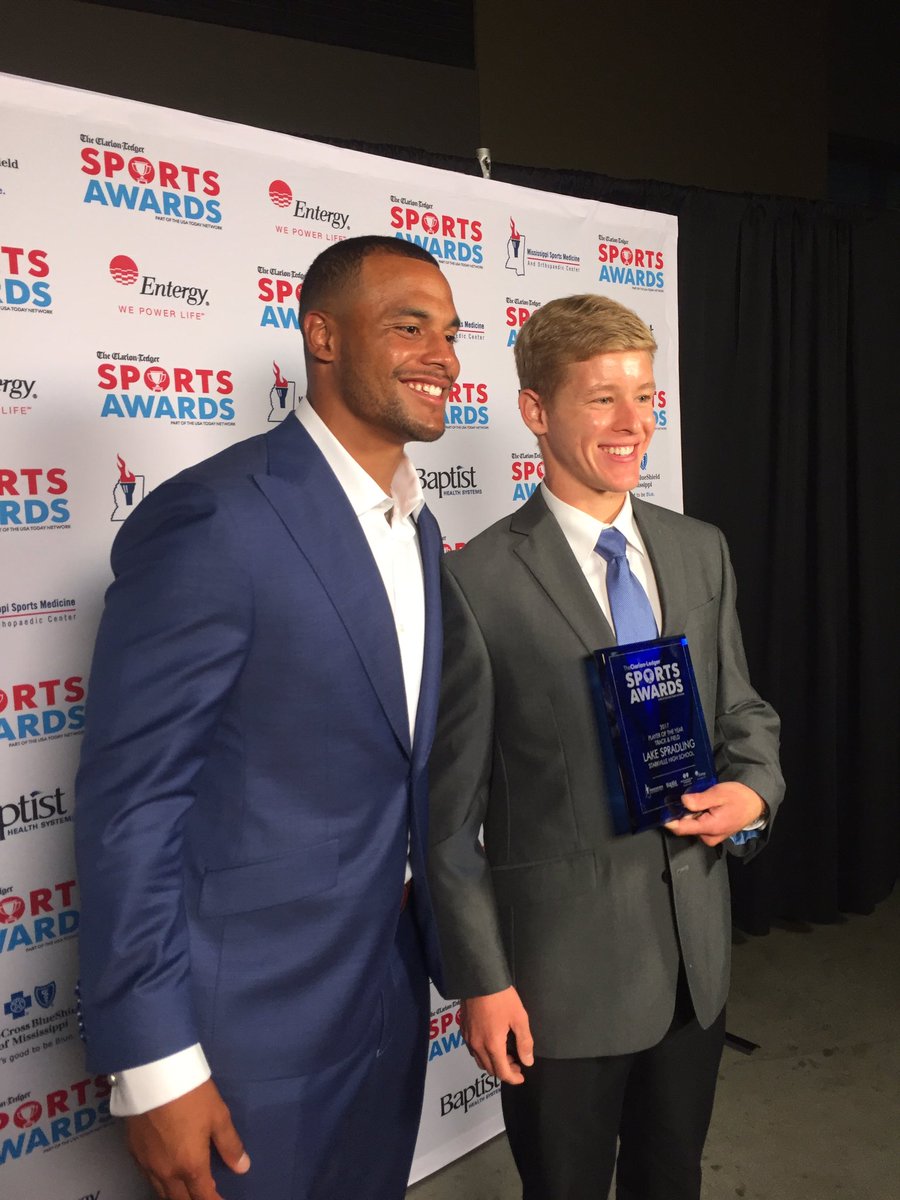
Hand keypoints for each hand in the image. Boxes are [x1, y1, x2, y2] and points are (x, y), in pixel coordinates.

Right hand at [125, 1079, 249, 1199]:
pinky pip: (148, 1177)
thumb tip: (242, 1168)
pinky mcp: (133, 1152)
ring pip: (161, 1191)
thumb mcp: (218, 1116)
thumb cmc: (191, 1095)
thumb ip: (230, 1144)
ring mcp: (147, 1164)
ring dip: (176, 1194)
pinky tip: (166, 1171)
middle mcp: (166, 1172)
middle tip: (205, 1194)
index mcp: (190, 1166)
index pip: (203, 1197)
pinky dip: (160, 1181)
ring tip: (188, 1188)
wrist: (153, 1075)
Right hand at [460, 986, 533, 1084]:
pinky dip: (483, 1054)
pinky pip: (472, 1050)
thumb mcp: (519, 1018)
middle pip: (489, 1069)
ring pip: (479, 1061)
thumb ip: (524, 1042)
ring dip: (493, 1063)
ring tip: (505, 1054)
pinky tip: (491, 1043)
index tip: (521, 1076)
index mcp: (492, 1045)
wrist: (480, 978)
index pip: (502, 1072)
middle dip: (504, 1071)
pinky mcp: (463, 1028)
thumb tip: (527, 1061)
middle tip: (516, 1063)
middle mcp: (477, 1045)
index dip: (513, 1078)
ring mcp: (468, 1037)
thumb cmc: (501, 997)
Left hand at [664, 782, 765, 846]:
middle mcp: (709, 836)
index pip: (681, 828)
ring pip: (692, 824)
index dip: (669, 819)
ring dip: (691, 812)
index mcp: (709, 827)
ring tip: (700, 798)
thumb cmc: (739, 798)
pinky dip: (698, 814)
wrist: (755, 803)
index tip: (661, 809)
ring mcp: (711, 836)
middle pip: (685, 825)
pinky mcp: (712, 833)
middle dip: (683, 811)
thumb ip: (700, 800)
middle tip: (688, 796)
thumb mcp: (719, 794)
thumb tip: (684, 801)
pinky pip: (698, 824)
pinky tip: (704, 805)